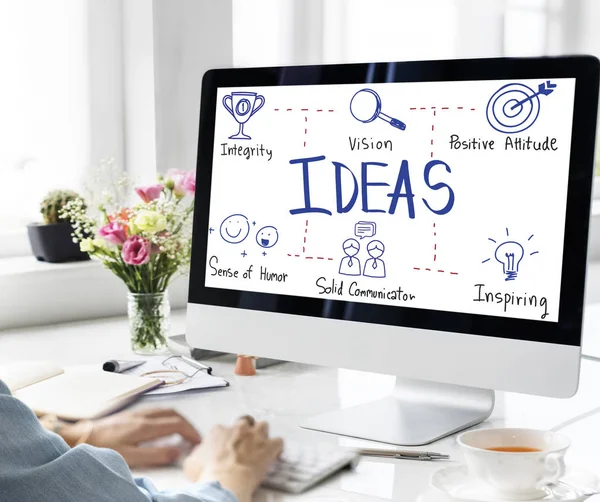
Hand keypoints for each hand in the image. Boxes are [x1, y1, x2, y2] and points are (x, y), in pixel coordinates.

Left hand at [63, 408, 200, 467]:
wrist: (80, 436)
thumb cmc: (103, 447)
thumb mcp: (130, 457)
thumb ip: (155, 454)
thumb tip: (177, 451)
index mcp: (146, 425)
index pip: (177, 424)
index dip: (191, 432)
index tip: (197, 442)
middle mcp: (144, 415)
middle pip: (174, 414)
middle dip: (188, 424)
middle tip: (194, 436)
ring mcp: (137, 412)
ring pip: (166, 410)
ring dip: (179, 419)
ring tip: (183, 431)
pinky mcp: (131, 414)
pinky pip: (157, 411)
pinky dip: (167, 416)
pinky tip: (164, 425)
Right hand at [183, 417, 282, 501]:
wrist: (225, 481)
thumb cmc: (207, 474)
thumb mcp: (191, 462)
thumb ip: (198, 452)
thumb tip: (200, 452)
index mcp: (219, 430)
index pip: (223, 429)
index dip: (226, 439)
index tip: (226, 449)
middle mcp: (238, 428)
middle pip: (245, 423)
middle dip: (245, 432)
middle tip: (244, 446)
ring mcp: (255, 435)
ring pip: (263, 426)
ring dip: (262, 435)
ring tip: (261, 446)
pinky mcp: (269, 446)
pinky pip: (278, 442)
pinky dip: (277, 448)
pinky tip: (274, 455)